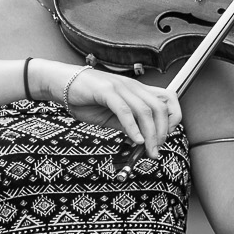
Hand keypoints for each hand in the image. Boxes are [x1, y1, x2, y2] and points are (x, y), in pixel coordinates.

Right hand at [56, 63, 179, 158]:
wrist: (60, 83)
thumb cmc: (85, 98)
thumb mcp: (111, 115)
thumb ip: (127, 124)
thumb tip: (142, 139)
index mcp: (137, 90)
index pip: (168, 99)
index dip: (174, 118)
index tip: (166, 137)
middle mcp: (132, 86)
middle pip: (159, 108)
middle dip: (162, 133)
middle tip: (156, 150)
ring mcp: (120, 87)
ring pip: (145, 111)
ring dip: (150, 134)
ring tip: (148, 150)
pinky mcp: (106, 91)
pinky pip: (125, 111)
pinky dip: (133, 128)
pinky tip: (135, 140)